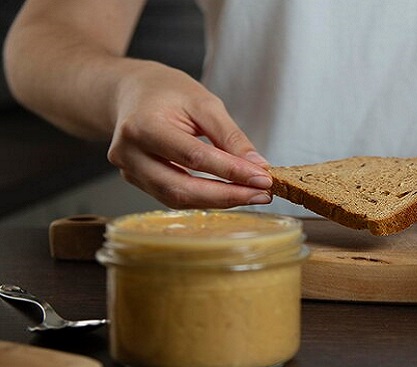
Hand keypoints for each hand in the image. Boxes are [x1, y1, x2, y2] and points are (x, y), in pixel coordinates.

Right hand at [108, 64, 271, 208]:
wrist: (131, 91)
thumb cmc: (167, 92)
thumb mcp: (204, 103)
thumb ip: (230, 136)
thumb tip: (257, 166)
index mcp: (143, 126)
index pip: (193, 157)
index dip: (231, 171)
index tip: (262, 178)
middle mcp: (129, 153)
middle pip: (181, 187)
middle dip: (226, 195)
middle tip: (261, 194)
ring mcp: (129, 170)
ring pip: (177, 199)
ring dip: (218, 201)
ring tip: (251, 195)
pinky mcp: (137, 181)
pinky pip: (173, 197)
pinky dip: (204, 198)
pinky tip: (229, 193)